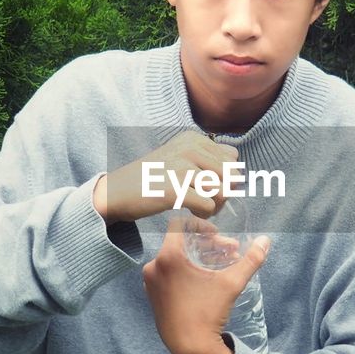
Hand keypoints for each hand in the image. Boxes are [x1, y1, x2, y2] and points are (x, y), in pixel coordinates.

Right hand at [93, 131, 237, 222]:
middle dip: (225, 193)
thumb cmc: (152, 178)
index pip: (233, 158)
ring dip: (216, 206)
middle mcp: (189, 148)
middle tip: (207, 202)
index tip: (209, 187)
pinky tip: (191, 213)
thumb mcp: (179, 157)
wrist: (117, 192)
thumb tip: (237, 162)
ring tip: (200, 208)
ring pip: (223, 191)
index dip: (227, 177)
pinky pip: (208, 206)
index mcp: (193, 139)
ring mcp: (182, 167)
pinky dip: (204, 214)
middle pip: (232, 176)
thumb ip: (208, 156)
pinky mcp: (175, 189)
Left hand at [143, 215, 270, 353]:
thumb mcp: (231, 283)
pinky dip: (185, 270)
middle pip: (181, 242)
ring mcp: (151, 282)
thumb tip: (265, 240)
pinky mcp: (152, 295)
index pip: (181, 224)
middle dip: (207, 244)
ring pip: (175, 258)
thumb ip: (250, 260)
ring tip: (220, 265)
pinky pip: (168, 273)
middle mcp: (154, 266)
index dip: (202, 226)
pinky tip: (204, 280)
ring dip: (198, 257)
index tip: (219, 236)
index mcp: (168, 257)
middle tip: (228, 251)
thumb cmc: (208, 313)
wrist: (190, 348)